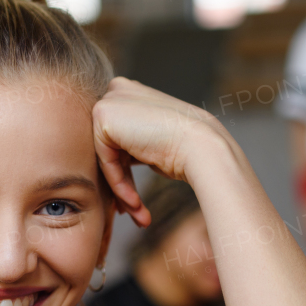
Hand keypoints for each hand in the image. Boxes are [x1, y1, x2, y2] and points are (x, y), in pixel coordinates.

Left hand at [92, 77, 234, 227]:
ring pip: (106, 157)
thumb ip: (132, 144)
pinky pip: (104, 160)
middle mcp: (118, 91)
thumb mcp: (154, 142)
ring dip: (122, 191)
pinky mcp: (103, 115)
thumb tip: (118, 163)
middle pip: (109, 148)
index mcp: (131, 92)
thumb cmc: (188, 149)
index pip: (117, 140)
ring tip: (139, 214)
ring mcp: (109, 100)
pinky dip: (119, 184)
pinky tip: (136, 203)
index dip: (125, 172)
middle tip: (135, 211)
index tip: (135, 201)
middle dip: (121, 185)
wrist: (202, 145)